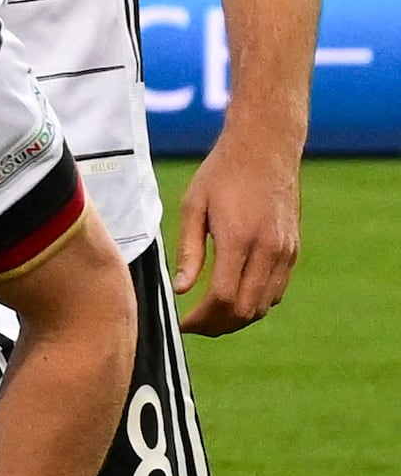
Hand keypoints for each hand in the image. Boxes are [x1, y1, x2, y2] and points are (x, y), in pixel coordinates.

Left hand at [170, 131, 302, 332]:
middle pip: (246, 309)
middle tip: (194, 327)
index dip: (201, 319)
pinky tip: (233, 298)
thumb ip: (189, 250)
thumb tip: (182, 290)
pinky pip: (277, 290)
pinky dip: (256, 303)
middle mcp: (269, 249)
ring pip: (265, 305)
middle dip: (218, 326)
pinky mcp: (294, 249)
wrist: (266, 148)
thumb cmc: (221, 174)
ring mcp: (286, 251)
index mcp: (240, 239)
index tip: (182, 324)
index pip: (223, 298)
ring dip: (237, 319)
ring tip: (210, 317)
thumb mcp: (193, 207)